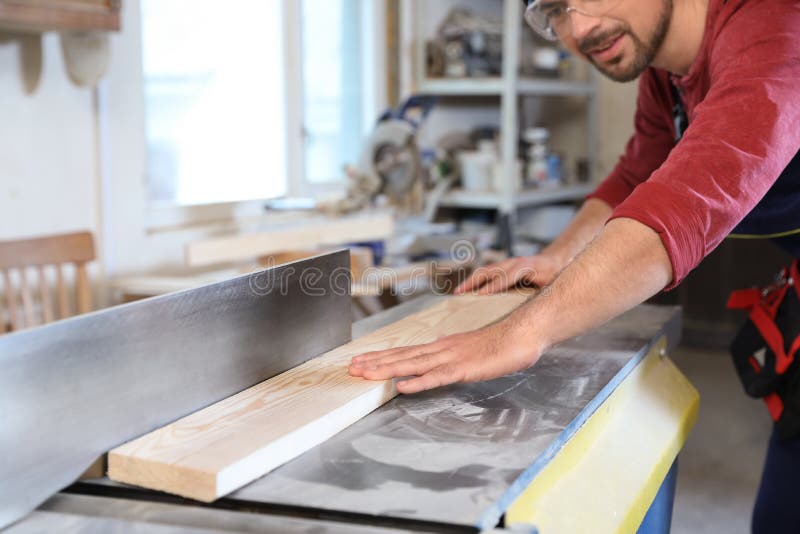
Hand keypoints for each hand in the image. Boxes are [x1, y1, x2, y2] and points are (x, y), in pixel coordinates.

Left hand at [348, 318, 542, 393]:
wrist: (522, 335)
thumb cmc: (500, 343)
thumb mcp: (469, 349)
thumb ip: (451, 353)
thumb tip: (437, 353)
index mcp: (441, 346)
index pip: (405, 352)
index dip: (381, 357)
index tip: (361, 361)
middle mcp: (441, 349)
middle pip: (402, 356)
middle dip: (375, 362)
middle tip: (351, 368)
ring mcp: (451, 358)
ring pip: (413, 365)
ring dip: (387, 369)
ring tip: (366, 374)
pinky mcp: (464, 369)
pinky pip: (438, 377)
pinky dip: (419, 382)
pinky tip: (403, 386)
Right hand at [455, 254, 562, 294]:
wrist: (555, 261)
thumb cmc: (554, 277)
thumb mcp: (551, 286)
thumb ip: (540, 295)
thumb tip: (529, 312)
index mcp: (527, 266)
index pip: (507, 276)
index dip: (494, 285)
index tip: (481, 295)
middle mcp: (514, 262)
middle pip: (489, 270)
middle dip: (474, 282)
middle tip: (460, 293)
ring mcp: (507, 263)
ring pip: (484, 271)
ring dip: (470, 281)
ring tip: (457, 293)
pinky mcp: (502, 267)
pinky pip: (485, 273)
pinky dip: (474, 281)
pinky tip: (465, 290)